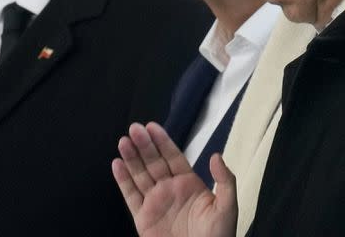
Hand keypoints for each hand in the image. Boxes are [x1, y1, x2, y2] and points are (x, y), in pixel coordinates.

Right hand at [111, 122, 237, 236]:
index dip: (163, 141)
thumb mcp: (228, 207)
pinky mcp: (143, 218)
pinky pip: (131, 196)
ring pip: (140, 175)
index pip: (174, 157)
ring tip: (123, 141)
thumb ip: (225, 180)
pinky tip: (117, 164)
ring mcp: (155, 202)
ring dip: (132, 158)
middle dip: (145, 145)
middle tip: (135, 128)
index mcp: (190, 184)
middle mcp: (170, 190)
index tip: (152, 127)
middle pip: (154, 162)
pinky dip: (123, 181)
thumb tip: (216, 156)